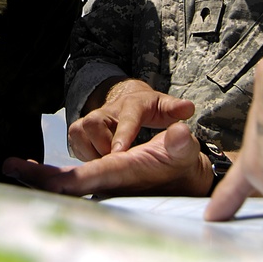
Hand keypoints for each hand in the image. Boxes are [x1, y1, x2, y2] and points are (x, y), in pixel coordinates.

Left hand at [3, 122, 214, 196]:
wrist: (180, 174)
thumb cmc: (181, 162)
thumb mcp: (184, 151)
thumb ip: (181, 144)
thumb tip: (181, 131)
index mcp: (123, 173)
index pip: (91, 178)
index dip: (68, 180)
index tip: (43, 179)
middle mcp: (107, 179)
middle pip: (67, 183)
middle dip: (39, 178)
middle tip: (10, 167)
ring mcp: (100, 179)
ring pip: (64, 178)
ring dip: (40, 174)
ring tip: (13, 165)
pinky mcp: (97, 175)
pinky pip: (67, 176)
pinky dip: (48, 175)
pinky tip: (31, 171)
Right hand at [69, 79, 194, 160]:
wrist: (127, 99)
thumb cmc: (148, 108)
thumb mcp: (164, 107)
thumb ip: (174, 109)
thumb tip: (188, 108)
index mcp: (131, 105)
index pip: (126, 119)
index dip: (122, 135)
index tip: (120, 153)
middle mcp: (108, 110)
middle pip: (93, 123)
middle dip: (101, 145)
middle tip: (114, 161)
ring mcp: (92, 119)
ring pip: (79, 132)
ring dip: (91, 151)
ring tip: (106, 162)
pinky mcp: (81, 129)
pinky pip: (74, 141)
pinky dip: (84, 153)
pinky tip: (98, 161)